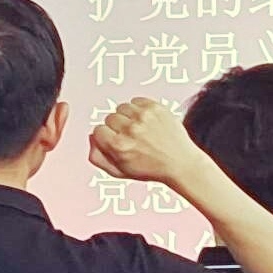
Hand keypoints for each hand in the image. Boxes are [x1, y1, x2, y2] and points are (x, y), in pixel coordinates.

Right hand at [86, 96, 200, 186]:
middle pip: (109, 118)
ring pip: (122, 107)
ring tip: (139, 128)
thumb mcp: (120, 171)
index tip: (115, 141)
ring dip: (127, 116)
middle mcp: (130, 129)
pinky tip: (146, 121)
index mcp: (118, 146)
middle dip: (117, 127)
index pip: (98, 130)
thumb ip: (98, 157)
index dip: (106, 137)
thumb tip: (91, 139)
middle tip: (130, 137)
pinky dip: (139, 108)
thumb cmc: (152, 169)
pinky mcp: (155, 108)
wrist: (181, 163)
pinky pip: (136, 100)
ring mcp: (143, 116)